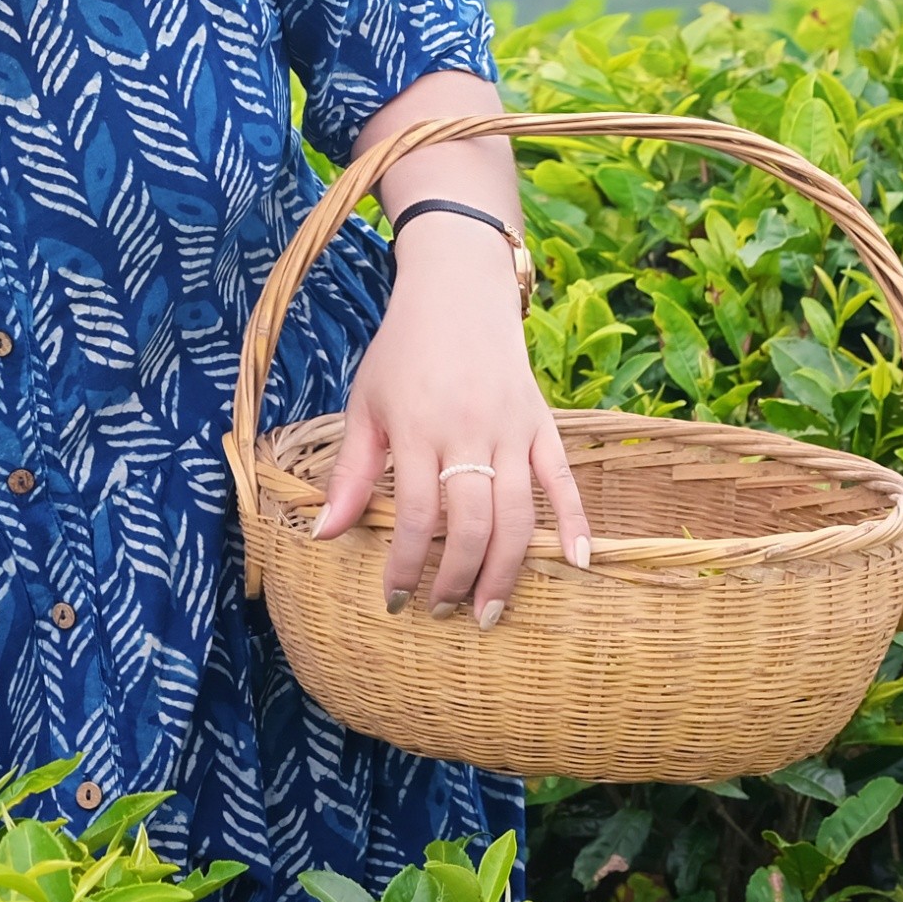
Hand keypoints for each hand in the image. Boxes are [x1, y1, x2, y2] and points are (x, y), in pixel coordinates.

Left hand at [310, 221, 590, 623]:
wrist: (458, 290)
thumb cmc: (403, 350)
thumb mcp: (365, 403)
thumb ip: (349, 471)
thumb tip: (323, 533)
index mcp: (417, 428)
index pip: (411, 514)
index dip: (403, 565)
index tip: (394, 599)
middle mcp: (468, 431)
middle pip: (469, 524)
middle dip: (456, 579)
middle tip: (443, 611)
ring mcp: (511, 429)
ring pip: (517, 514)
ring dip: (505, 570)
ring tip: (489, 611)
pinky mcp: (542, 424)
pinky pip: (564, 480)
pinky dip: (576, 522)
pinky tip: (579, 564)